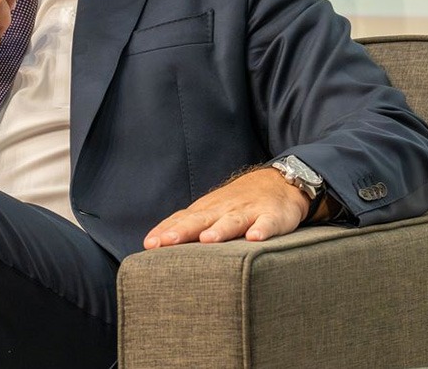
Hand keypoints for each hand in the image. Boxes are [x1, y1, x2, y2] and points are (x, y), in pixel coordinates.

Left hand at [143, 166, 309, 248]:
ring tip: (208, 239)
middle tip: (167, 242)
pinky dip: (262, 230)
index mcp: (207, 211)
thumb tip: (150, 243)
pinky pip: (268, 223)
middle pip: (201, 220)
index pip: (183, 220)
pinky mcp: (272, 215)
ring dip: (220, 230)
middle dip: (183, 230)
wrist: (278, 182)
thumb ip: (184, 226)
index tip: (149, 244)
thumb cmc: (236, 204)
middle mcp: (224, 209)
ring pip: (232, 221)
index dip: (166, 231)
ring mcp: (249, 211)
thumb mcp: (210, 212)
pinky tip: (255, 238)